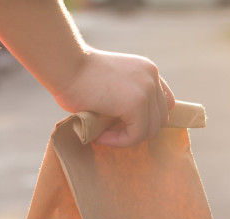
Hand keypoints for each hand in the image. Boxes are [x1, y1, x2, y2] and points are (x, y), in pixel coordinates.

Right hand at [51, 48, 175, 146]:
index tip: (124, 125)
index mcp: (147, 70)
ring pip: (150, 130)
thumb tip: (130, 126)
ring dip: (127, 137)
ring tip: (103, 135)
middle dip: (136, 130)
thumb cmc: (78, 77)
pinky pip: (136, 135)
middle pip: (159, 119)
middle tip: (110, 131)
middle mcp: (152, 77)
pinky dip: (119, 141)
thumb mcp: (112, 84)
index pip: (163, 103)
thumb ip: (126, 98)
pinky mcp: (137, 104)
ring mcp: (147, 90)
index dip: (147, 119)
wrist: (66, 66)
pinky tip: (100, 136)